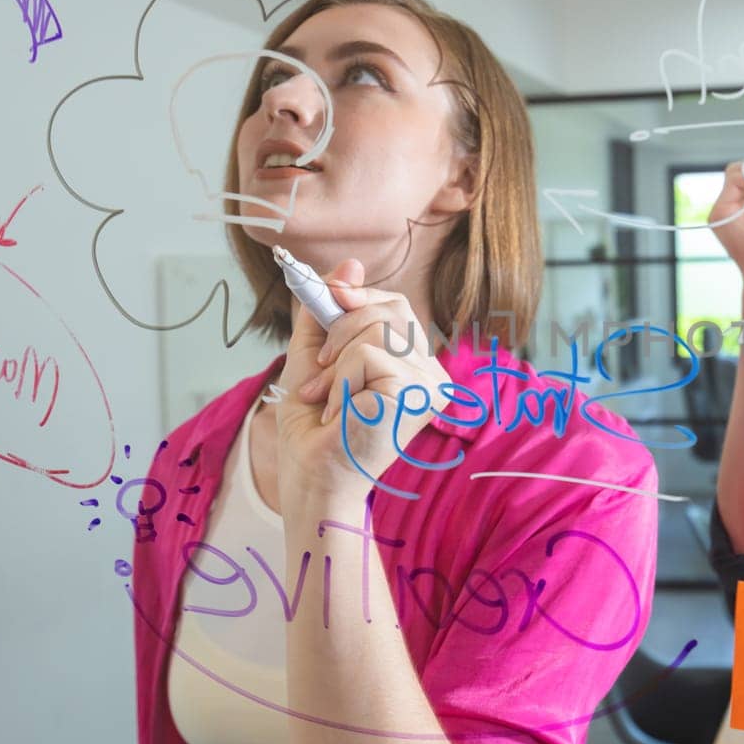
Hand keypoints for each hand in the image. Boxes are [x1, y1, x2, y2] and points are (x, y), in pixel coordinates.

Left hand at [274, 258, 450, 515]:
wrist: (312, 479)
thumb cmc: (314, 430)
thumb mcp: (314, 356)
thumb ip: (328, 311)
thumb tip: (349, 264)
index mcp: (414, 365)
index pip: (396, 305)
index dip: (358, 298)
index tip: (328, 301)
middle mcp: (431, 373)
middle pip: (393, 306)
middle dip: (343, 327)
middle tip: (322, 368)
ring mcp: (430, 383)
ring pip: (378, 326)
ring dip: (336, 360)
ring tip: (329, 398)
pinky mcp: (417, 392)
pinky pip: (367, 353)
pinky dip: (340, 379)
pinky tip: (340, 411)